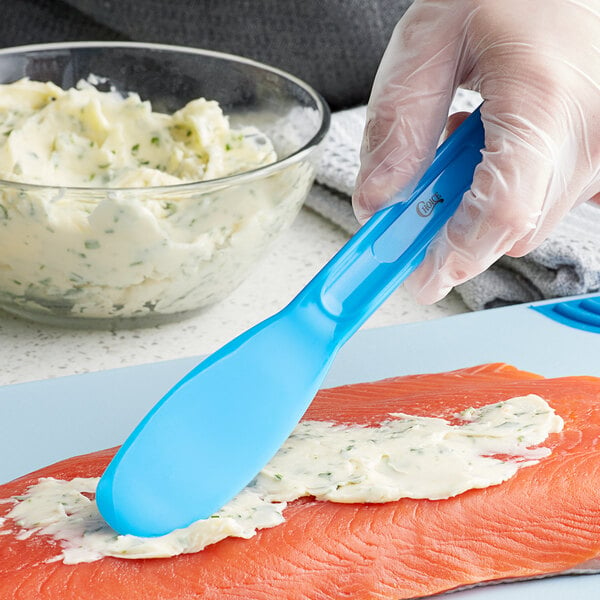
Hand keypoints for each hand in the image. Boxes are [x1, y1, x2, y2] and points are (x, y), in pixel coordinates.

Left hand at [353, 0, 599, 303]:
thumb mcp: (429, 37)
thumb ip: (398, 123)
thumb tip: (378, 200)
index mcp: (544, 99)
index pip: (499, 213)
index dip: (453, 256)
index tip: (420, 278)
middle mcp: (592, 131)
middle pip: (512, 229)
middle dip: (456, 231)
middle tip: (421, 196)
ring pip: (532, 219)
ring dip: (483, 205)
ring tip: (468, 142)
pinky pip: (553, 199)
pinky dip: (513, 191)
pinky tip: (502, 148)